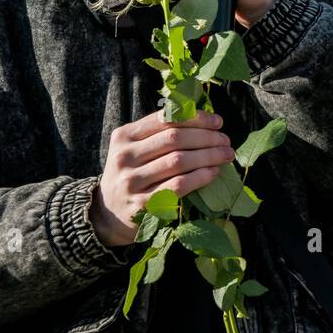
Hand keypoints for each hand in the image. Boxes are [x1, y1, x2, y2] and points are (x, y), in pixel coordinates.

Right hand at [91, 109, 235, 246]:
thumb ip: (159, 134)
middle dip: (206, 137)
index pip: (166, 119)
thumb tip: (204, 121)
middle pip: (174, 139)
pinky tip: (213, 173)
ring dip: (208, 156)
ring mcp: (131, 181)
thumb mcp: (134, 149)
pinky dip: (200, 177)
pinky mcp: (142, 204)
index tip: (217, 122)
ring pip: (178, 161)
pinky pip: (178, 186)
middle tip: (226, 140)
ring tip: (226, 154)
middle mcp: (125, 156)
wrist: (107, 214)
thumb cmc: (131, 174)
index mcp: (124, 136)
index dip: (195, 118)